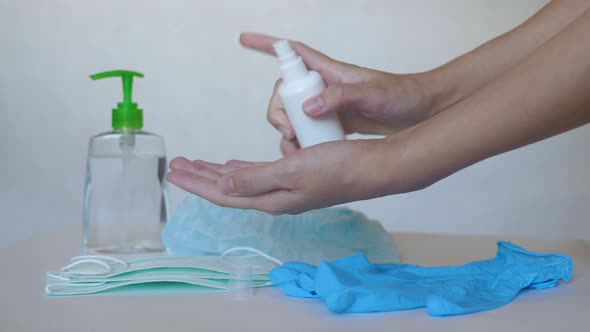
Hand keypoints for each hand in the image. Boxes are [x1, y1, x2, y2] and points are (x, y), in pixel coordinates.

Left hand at [167, 139, 412, 213]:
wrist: (371, 168)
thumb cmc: (337, 168)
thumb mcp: (292, 171)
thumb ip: (256, 179)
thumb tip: (223, 185)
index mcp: (270, 198)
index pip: (223, 193)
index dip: (197, 183)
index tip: (174, 172)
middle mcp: (274, 197)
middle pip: (228, 187)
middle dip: (201, 176)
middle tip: (178, 165)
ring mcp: (286, 188)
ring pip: (242, 179)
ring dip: (219, 171)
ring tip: (198, 164)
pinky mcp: (296, 176)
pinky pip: (259, 172)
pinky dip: (242, 167)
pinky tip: (237, 163)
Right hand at [240, 33, 435, 154]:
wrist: (420, 116)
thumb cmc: (400, 97)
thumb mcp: (372, 94)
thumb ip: (341, 97)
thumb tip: (307, 108)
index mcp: (330, 72)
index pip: (294, 52)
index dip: (268, 44)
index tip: (244, 39)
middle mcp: (324, 88)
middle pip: (285, 94)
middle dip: (278, 112)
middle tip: (289, 131)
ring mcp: (326, 107)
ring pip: (292, 116)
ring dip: (288, 131)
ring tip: (298, 146)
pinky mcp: (332, 125)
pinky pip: (307, 132)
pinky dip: (300, 144)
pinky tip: (306, 155)